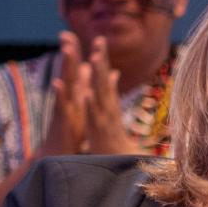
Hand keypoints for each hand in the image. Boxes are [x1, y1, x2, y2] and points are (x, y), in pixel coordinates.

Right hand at [39, 31, 89, 157]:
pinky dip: (60, 94)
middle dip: (68, 53)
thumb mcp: (81, 107)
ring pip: (65, 84)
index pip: (75, 70)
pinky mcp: (64, 120)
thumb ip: (85, 86)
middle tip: (66, 34)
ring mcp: (64, 108)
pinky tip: (58, 83)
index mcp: (74, 95)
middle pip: (68, 72)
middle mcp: (67, 98)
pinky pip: (62, 105)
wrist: (59, 155)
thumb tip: (90, 69)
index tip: (72, 33)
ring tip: (67, 50)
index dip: (75, 52)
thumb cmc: (72, 132)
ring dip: (66, 67)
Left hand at [83, 36, 142, 154]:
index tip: (99, 40)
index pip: (105, 78)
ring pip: (101, 96)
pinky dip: (91, 106)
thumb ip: (111, 92)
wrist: (120, 166)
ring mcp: (105, 120)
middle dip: (102, 61)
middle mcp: (109, 109)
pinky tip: (86, 94)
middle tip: (99, 41)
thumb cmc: (113, 139)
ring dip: (98, 78)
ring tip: (94, 60)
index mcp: (109, 104)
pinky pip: (94, 118)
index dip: (103, 59)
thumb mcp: (112, 113)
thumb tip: (113, 73)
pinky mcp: (99, 133)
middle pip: (105, 81)